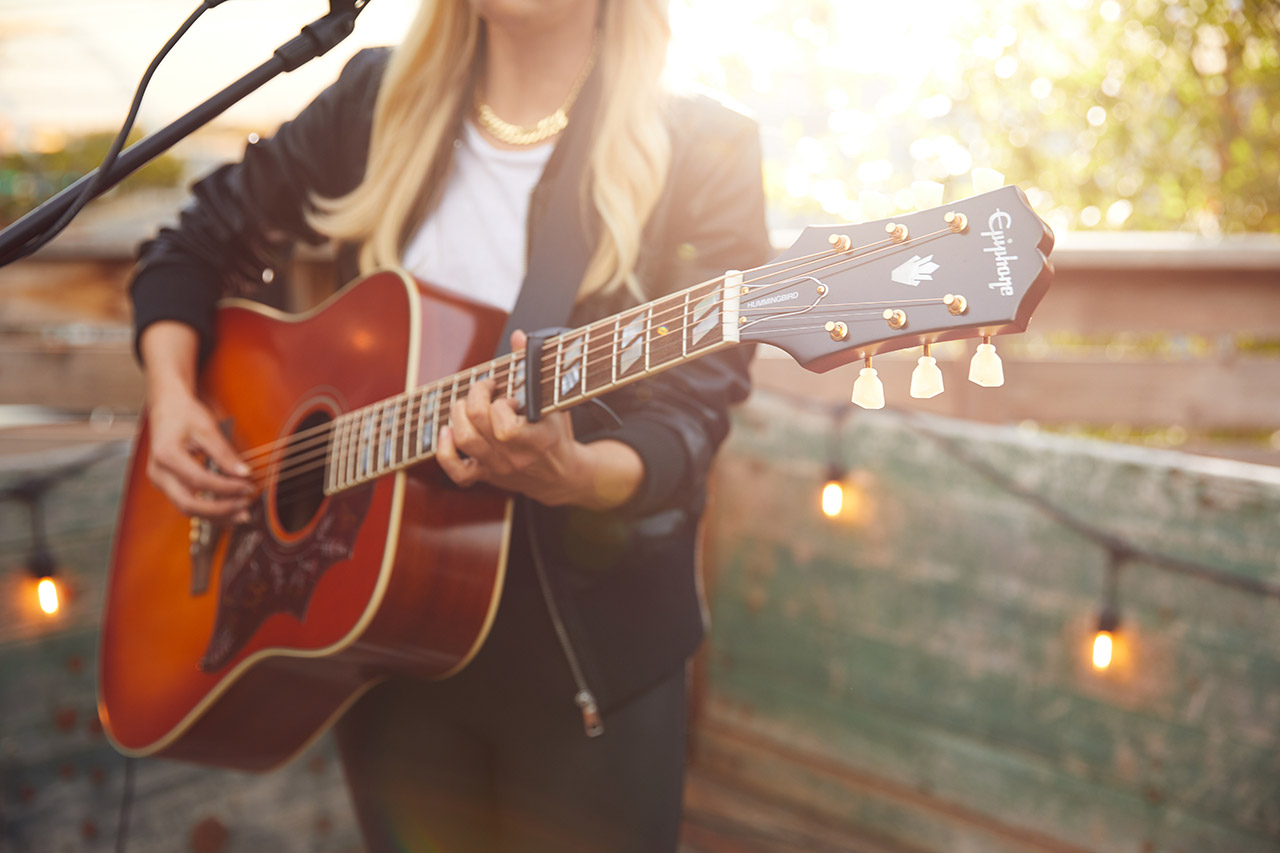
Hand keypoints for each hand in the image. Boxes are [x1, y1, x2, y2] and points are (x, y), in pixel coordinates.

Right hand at [146, 389, 254, 523]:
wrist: (167, 407)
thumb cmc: (185, 414)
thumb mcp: (207, 428)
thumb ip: (224, 453)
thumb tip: (244, 474)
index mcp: (166, 456)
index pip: (199, 481)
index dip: (226, 488)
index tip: (248, 487)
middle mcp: (158, 473)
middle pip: (188, 504)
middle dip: (219, 510)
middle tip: (245, 509)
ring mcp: (160, 481)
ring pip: (187, 508)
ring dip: (215, 515)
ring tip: (241, 514)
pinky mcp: (167, 484)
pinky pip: (187, 503)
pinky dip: (208, 509)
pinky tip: (228, 510)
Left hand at [436, 331, 642, 509]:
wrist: (561, 475)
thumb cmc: (557, 433)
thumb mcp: (553, 401)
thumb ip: (533, 367)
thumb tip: (518, 336)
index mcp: (537, 441)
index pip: (505, 427)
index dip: (501, 405)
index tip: (511, 397)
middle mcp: (514, 457)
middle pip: (476, 425)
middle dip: (475, 396)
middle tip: (486, 388)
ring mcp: (497, 467)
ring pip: (463, 440)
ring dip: (458, 414)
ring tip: (468, 403)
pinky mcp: (485, 475)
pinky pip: (456, 472)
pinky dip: (444, 450)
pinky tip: (448, 431)